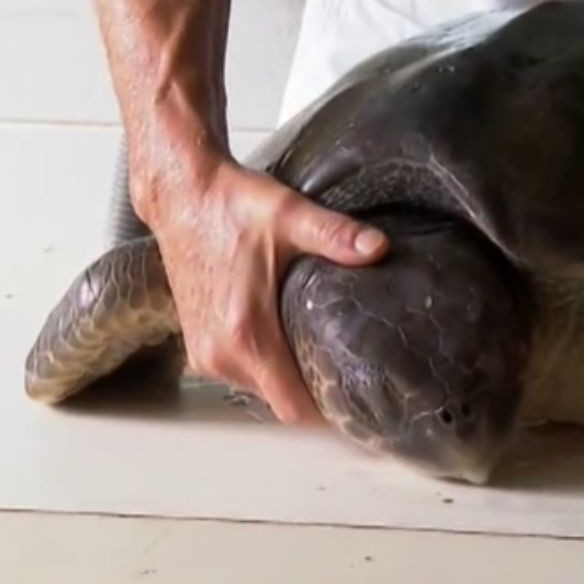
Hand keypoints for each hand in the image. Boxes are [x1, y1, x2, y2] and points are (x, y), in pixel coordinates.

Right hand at [140, 158, 388, 422]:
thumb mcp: (289, 215)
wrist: (181, 195)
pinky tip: (293, 340)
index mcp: (245, 333)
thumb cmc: (230, 206)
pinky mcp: (199, 343)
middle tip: (357, 372)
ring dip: (290, 378)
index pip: (292, 405)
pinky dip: (267, 365)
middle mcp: (220, 353)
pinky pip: (242, 373)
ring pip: (261, 388)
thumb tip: (378, 248)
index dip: (327, 412)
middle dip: (316, 392)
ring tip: (329, 355)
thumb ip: (335, 235)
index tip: (360, 403)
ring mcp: (205, 352)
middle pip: (280, 400)